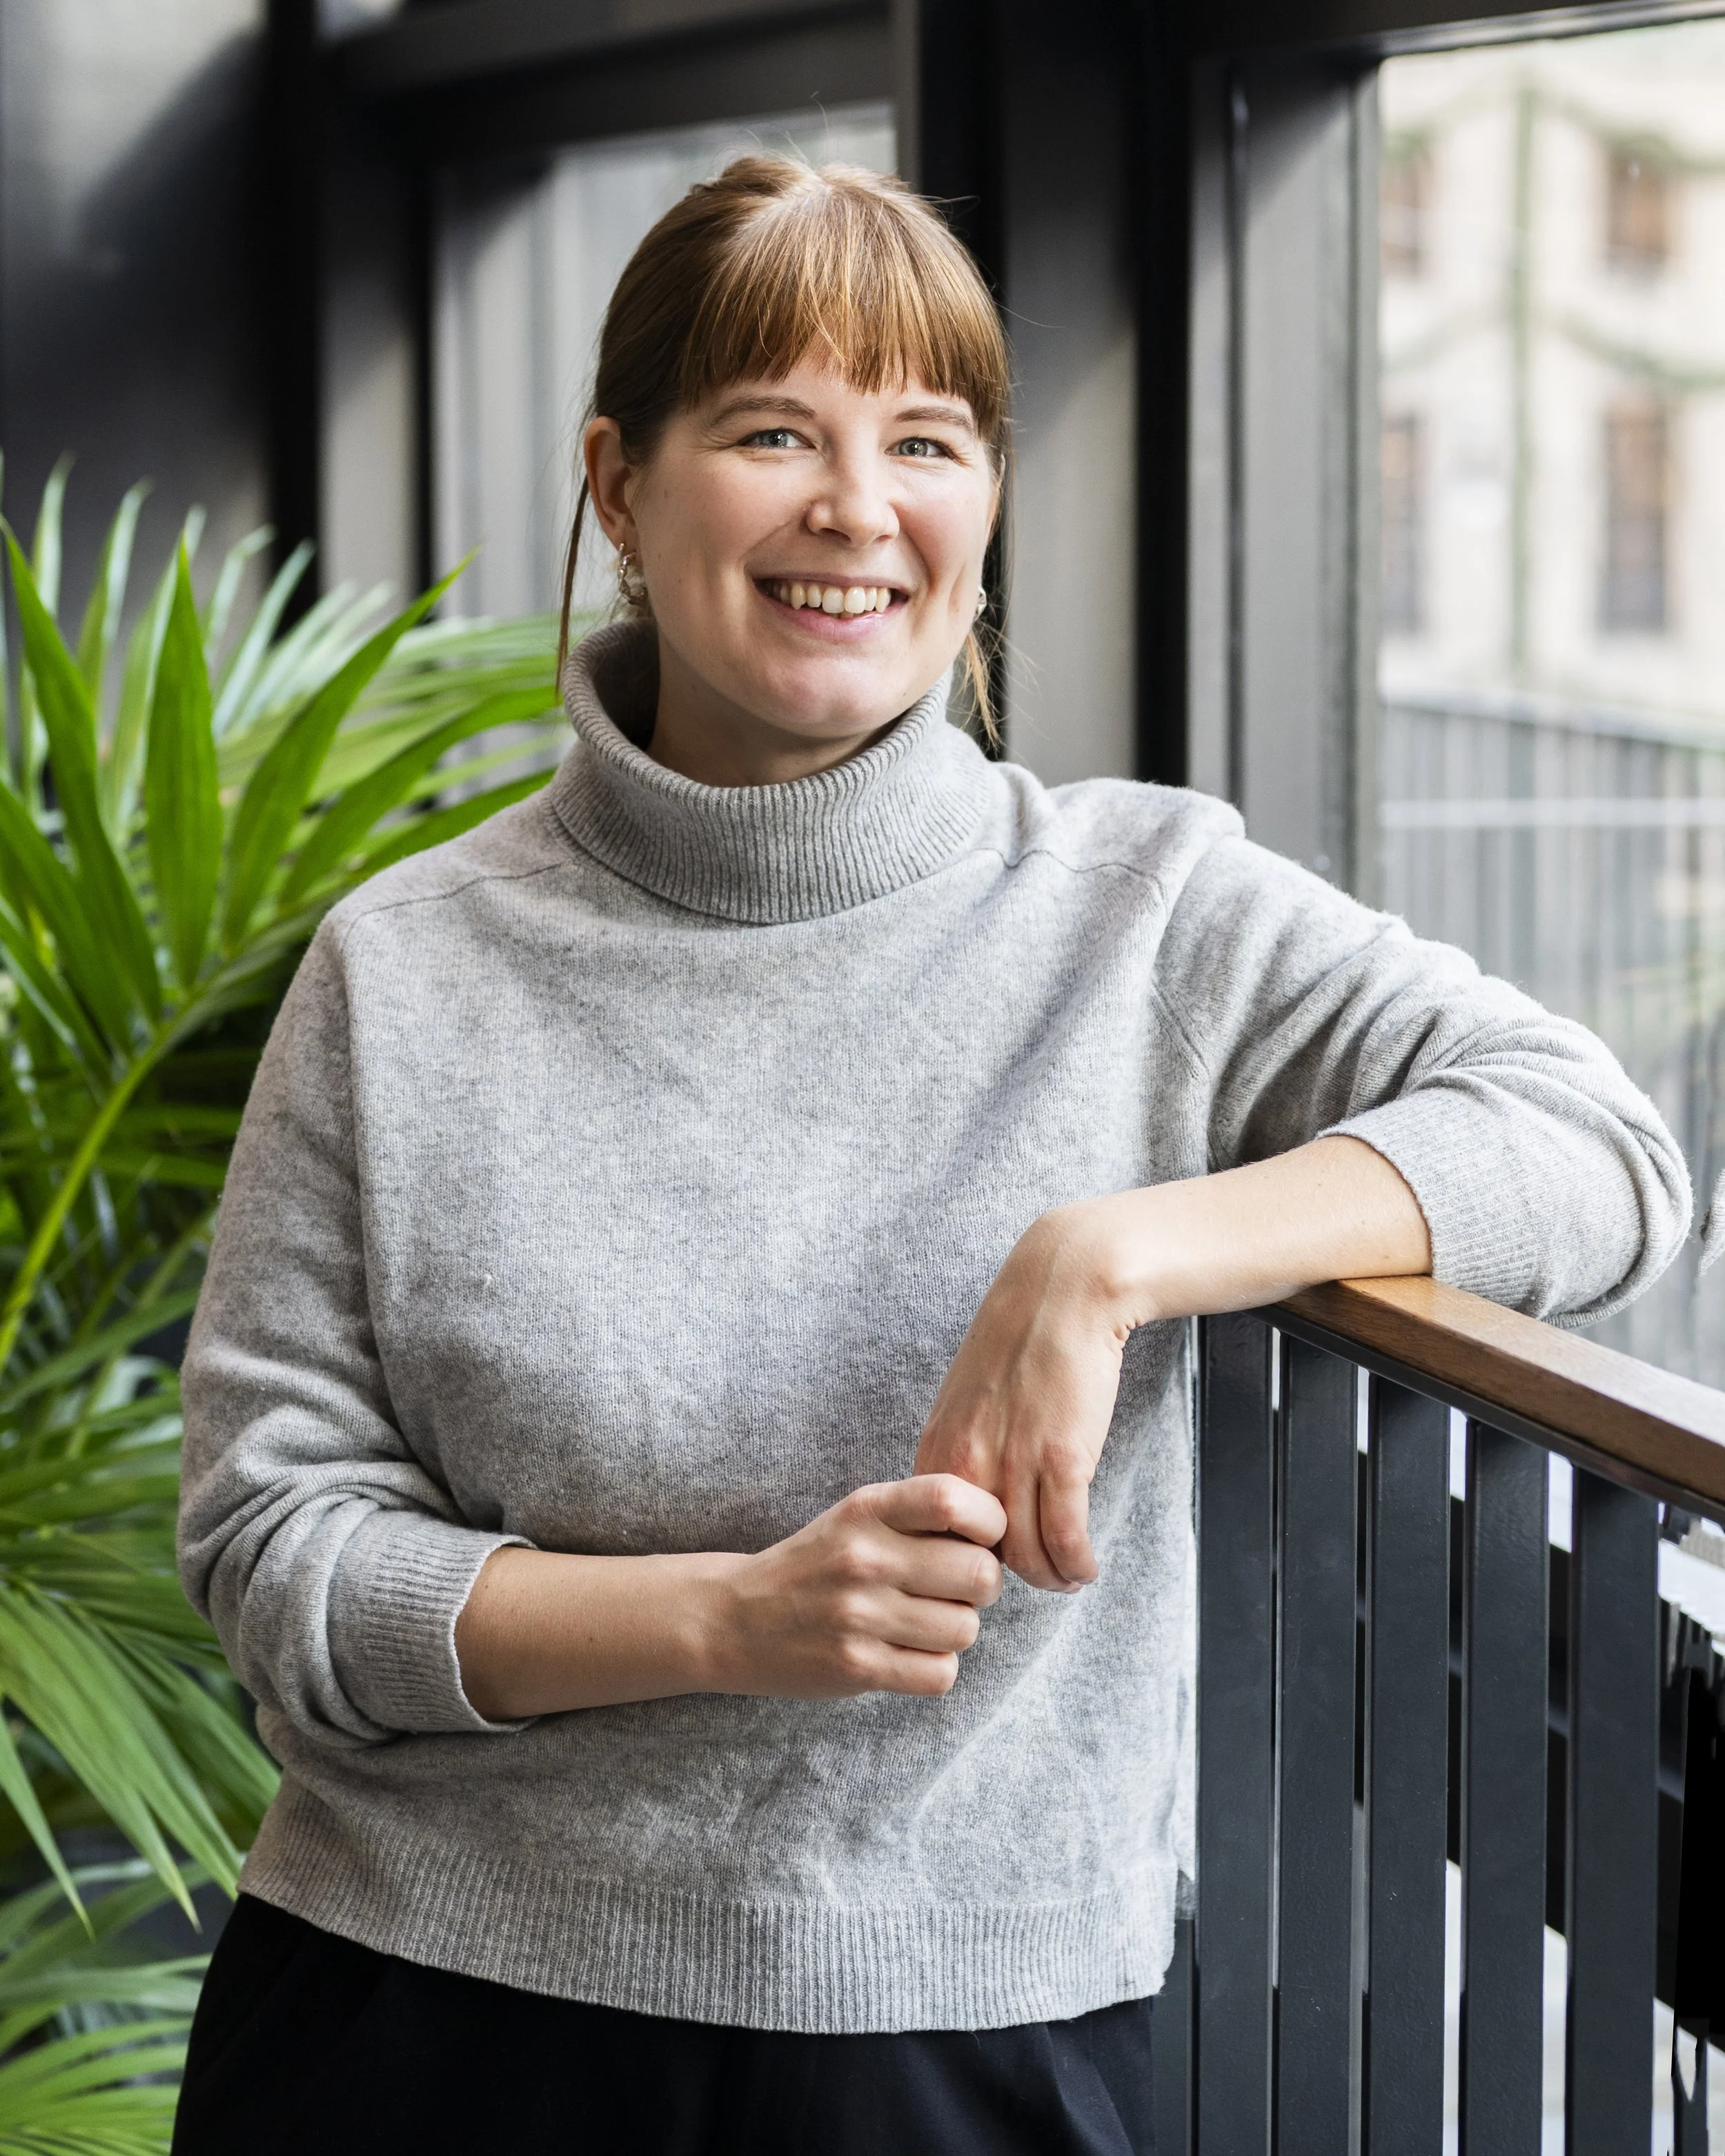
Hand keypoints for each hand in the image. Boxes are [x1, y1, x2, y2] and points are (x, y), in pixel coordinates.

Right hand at [710, 1474, 1006, 1699]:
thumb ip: (921, 1514)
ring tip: (922, 1623)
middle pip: (980, 1574)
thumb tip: (1004, 1534)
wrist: (735, 1618)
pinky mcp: (857, 1667)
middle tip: (954, 1590)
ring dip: (955, 1631)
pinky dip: (934, 1669)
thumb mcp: (858, 1516)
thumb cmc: (817, 1563)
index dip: (989, 1521)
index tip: (981, 1537)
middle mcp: (864, 1557)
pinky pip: (940, 1674)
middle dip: (981, 1587)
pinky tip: (907, 1654)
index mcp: (868, 1508)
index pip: (956, 1499)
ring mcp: (859, 1615)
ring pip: (965, 1629)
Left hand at [913, 1143, 1430, 1594]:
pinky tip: (1086, 1567)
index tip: (990, 1561)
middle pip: (978, 1555)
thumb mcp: (971, 1394)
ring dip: (1050, 1578)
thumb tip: (973, 1499)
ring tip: (1067, 1577)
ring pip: (1026, 1557)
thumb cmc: (1024, 1339)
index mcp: (940, 1444)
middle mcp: (967, 1460)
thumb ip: (965, 1446)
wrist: (1065, 1288)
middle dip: (1004, 1577)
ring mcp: (1013, 1463)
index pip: (936, 1534)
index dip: (964, 1557)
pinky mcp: (1062, 1461)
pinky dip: (1077, 1565)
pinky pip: (1066, 1539)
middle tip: (1032, 1578)